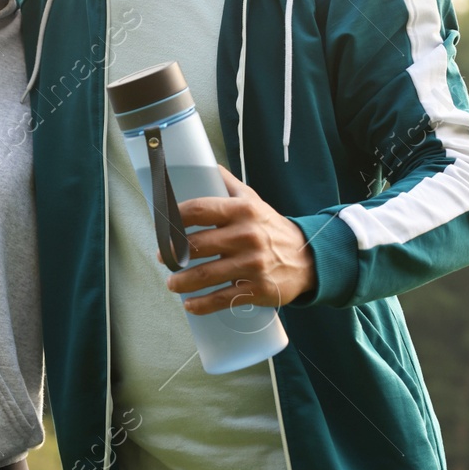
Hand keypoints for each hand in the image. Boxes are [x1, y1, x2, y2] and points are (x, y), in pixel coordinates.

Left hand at [162, 166, 315, 313]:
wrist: (307, 259)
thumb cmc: (271, 228)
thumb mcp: (253, 200)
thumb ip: (228, 184)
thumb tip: (206, 164)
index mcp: (242, 210)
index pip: (198, 210)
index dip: (173, 218)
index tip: (161, 226)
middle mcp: (246, 235)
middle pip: (196, 245)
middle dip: (172, 254)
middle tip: (163, 257)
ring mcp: (252, 264)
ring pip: (205, 275)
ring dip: (181, 281)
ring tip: (172, 282)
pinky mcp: (257, 289)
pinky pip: (222, 298)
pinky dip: (201, 305)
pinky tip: (190, 304)